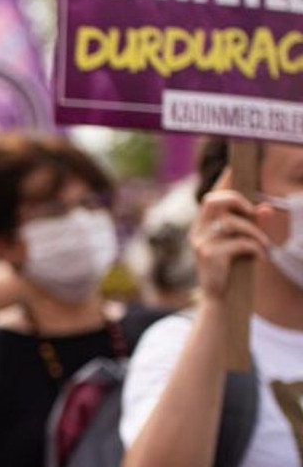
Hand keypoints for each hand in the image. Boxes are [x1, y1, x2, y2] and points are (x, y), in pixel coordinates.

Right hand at [191, 182, 269, 304]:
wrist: (221, 300)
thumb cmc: (233, 269)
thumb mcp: (244, 244)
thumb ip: (255, 226)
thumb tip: (267, 208)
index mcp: (203, 226)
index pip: (211, 196)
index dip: (223, 181)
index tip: (234, 167)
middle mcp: (198, 231)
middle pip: (215, 200)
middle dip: (239, 202)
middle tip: (253, 214)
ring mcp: (202, 243)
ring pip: (233, 224)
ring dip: (256, 233)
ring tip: (264, 246)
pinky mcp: (210, 256)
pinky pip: (240, 243)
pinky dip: (256, 249)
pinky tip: (260, 258)